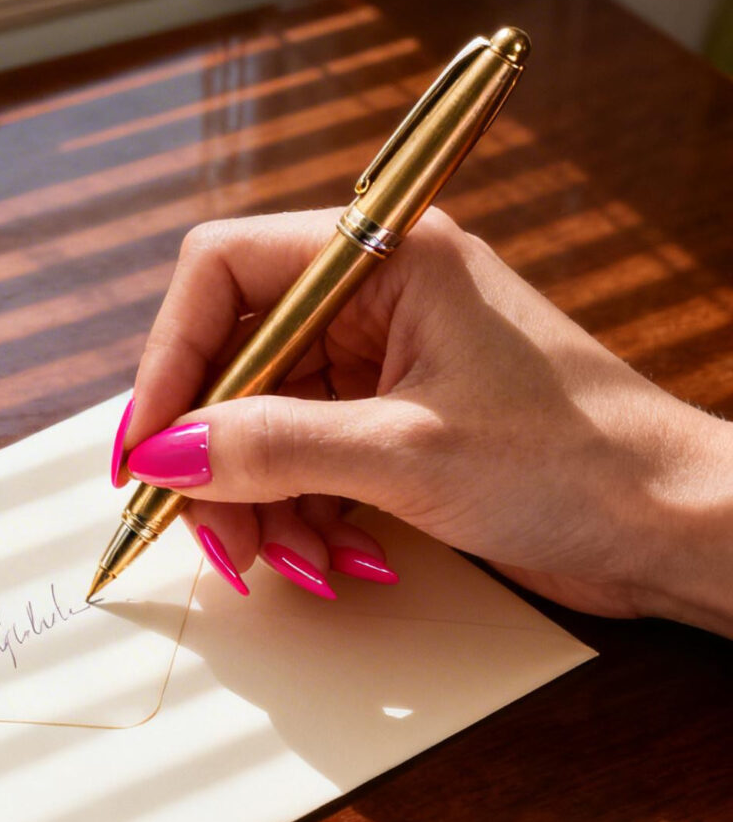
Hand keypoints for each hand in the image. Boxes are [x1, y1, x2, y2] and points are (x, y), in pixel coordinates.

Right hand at [118, 209, 732, 631]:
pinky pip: (307, 462)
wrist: (674, 526)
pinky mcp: (397, 424)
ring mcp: (386, 363)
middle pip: (235, 362)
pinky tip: (338, 562)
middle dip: (215, 457)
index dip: (169, 359)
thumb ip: (274, 445)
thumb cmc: (577, 462)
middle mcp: (376, 297)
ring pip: (264, 423)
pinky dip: (303, 517)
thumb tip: (164, 454)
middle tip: (215, 538)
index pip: (222, 272)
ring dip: (261, 503)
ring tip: (297, 565)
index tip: (147, 450)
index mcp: (385, 256)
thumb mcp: (407, 453)